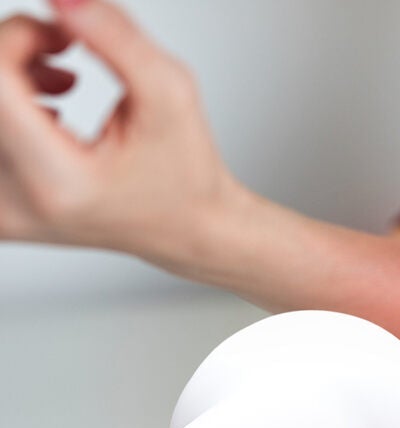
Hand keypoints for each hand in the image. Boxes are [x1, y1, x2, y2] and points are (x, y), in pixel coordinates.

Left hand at [0, 2, 235, 263]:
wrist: (189, 231)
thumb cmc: (185, 176)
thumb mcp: (171, 94)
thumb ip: (113, 33)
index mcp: (58, 182)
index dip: (21, 35)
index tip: (63, 38)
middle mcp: (15, 204)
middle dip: (16, 53)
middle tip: (63, 58)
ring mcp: (0, 212)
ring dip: (10, 77)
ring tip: (59, 84)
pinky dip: (6, 104)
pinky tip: (48, 110)